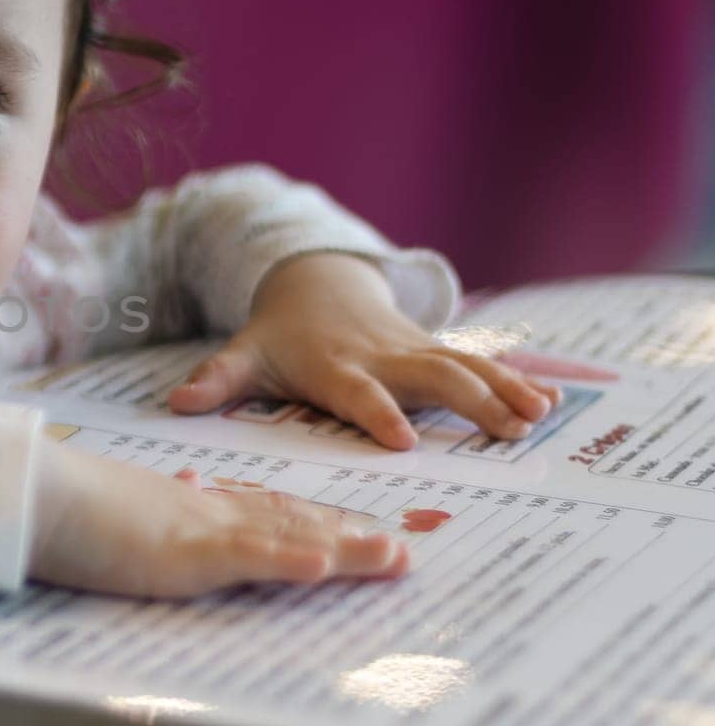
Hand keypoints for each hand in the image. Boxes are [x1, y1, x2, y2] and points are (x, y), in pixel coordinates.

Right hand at [28, 437, 407, 596]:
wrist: (36, 488)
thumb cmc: (67, 501)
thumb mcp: (123, 504)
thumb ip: (161, 499)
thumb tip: (188, 483)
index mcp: (192, 507)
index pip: (266, 512)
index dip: (316, 522)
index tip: (358, 529)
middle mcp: (207, 515)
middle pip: (292, 523)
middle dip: (350, 538)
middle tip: (403, 552)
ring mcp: (198, 532)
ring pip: (285, 538)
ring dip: (343, 549)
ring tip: (394, 557)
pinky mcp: (181, 553)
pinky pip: (244, 557)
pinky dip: (287, 559)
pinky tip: (323, 565)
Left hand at [166, 253, 561, 450]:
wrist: (316, 284)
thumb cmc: (278, 335)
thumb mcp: (244, 355)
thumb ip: (216, 380)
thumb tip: (175, 403)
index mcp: (333, 365)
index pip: (356, 391)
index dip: (378, 412)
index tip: (402, 441)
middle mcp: (380, 356)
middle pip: (429, 378)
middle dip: (469, 402)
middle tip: (508, 433)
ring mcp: (412, 350)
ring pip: (464, 367)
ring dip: (503, 391)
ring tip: (539, 419)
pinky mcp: (434, 349)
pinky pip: (479, 363)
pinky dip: (514, 380)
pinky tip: (549, 404)